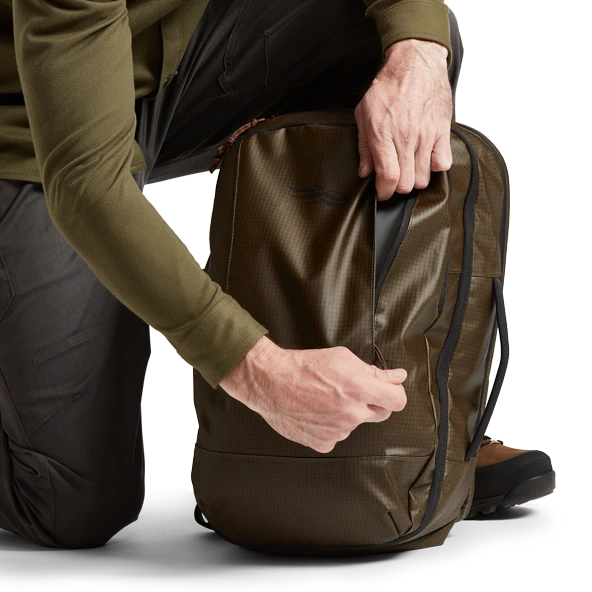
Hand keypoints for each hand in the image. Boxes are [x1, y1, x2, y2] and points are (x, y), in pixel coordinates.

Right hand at [219, 336, 406, 452]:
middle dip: (373, 402)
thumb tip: (397, 377)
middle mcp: (352, 413)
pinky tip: (317, 413)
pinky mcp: (323, 443)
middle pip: (381, 414)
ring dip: (347, 413)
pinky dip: (330, 426)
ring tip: (325, 399)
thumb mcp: (342, 358)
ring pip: (355, 424)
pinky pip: (336, 436)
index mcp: (359, 389)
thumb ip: (373, 371)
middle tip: (353, 391)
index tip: (389, 390)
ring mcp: (338, 431)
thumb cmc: (304, 366)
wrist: (271, 382)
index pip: (398, 401)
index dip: (395, 394)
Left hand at [355, 38, 452, 199]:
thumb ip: (364, 146)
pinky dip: (434, 167)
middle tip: (393, 180)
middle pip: (406, 183)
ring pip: (423, 178)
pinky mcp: (442, 132)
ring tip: (409, 170)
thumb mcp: (364, 113)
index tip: (382, 193)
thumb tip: (364, 171)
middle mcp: (405, 138)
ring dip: (414, 179)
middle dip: (397, 188)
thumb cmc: (388, 86)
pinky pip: (443, 163)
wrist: (414, 63)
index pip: (388, 177)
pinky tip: (425, 160)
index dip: (384, 192)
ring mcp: (426, 136)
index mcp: (383, 134)